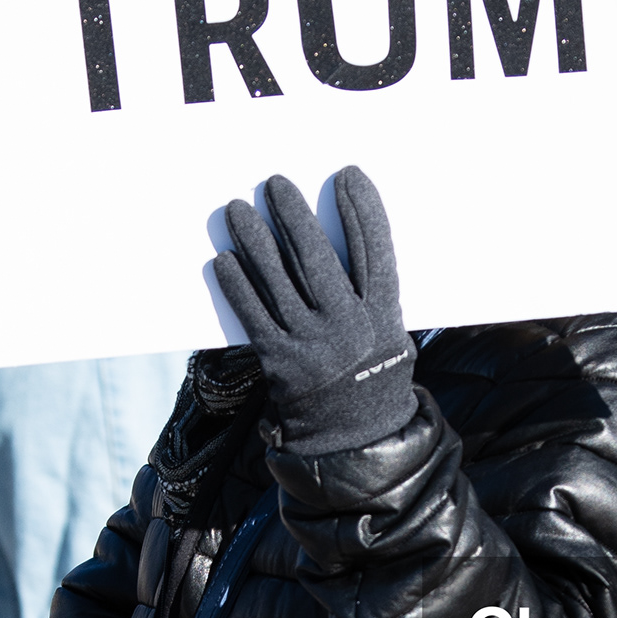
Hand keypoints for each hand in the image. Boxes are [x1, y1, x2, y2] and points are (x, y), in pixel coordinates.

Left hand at [212, 168, 415, 454]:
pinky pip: (252, 313)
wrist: (354, 442)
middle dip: (293, 214)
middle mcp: (348, 325)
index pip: (373, 250)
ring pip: (277, 278)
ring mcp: (311, 344)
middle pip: (316, 256)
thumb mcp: (392, 336)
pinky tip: (225, 259)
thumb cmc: (373, 380)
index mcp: (384, 315)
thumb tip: (348, 237)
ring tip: (240, 210)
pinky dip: (236, 284)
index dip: (361, 209)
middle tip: (276, 185)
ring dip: (254, 239)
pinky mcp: (279, 361)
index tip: (347, 175)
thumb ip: (374, 295)